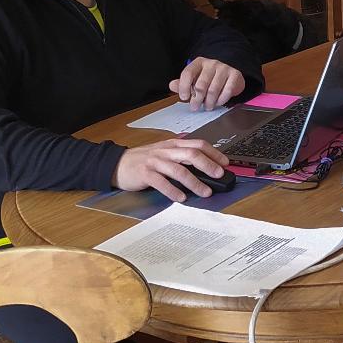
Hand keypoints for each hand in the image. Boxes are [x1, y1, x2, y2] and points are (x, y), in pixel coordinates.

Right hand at [112, 138, 229, 201]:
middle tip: (219, 175)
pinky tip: (181, 198)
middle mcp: (166, 151)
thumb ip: (181, 157)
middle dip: (208, 165)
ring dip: (194, 182)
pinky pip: (161, 182)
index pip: (198, 144)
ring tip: (205, 192)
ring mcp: (155, 162)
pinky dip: (173, 191)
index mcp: (173, 144)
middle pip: (191, 154)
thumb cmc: (144, 160)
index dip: (214, 153)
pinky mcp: (145, 174)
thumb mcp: (164, 153)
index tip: (225, 163)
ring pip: (178, 170)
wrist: (117, 164)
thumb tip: (205, 167)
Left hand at [169, 57, 246, 110]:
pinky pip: (227, 91)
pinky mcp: (235, 75)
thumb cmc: (209, 77)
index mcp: (198, 63)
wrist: (230, 73)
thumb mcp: (195, 79)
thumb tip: (172, 85)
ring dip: (209, 102)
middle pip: (201, 84)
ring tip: (207, 106)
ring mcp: (224, 68)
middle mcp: (211, 63)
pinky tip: (218, 102)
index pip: (188, 73)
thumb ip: (183, 83)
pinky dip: (221, 100)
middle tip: (195, 107)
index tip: (184, 97)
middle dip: (197, 99)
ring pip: (213, 89)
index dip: (184, 87)